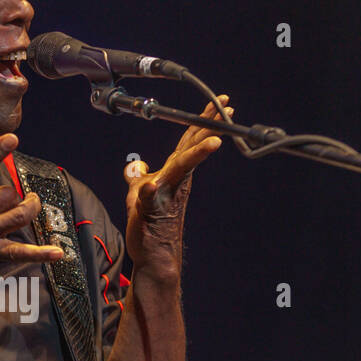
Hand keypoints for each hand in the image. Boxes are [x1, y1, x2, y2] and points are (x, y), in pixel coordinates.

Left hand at [124, 95, 232, 270]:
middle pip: (191, 148)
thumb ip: (138, 178)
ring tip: (212, 141)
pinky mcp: (150, 212)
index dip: (202, 121)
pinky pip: (148, 199)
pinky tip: (149, 185)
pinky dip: (147, 191)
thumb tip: (135, 166)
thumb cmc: (149, 225)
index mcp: (173, 173)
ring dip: (196, 154)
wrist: (153, 256)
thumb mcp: (139, 196)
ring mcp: (164, 196)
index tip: (218, 103)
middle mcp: (174, 181)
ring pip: (181, 169)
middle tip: (226, 110)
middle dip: (209, 128)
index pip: (188, 141)